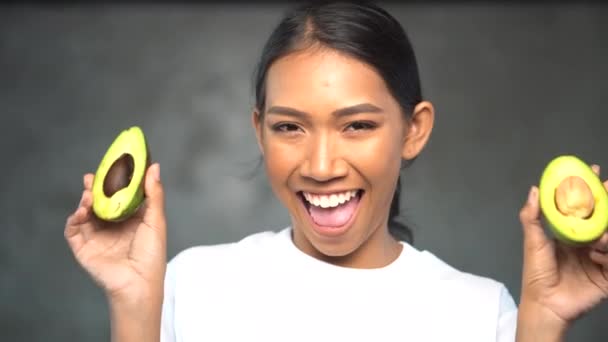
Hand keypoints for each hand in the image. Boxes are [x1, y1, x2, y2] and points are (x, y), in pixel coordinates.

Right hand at [64, 163, 166, 303]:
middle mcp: (112, 227)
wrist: (138, 283)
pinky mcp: (83, 248)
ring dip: (84, 201)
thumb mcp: (155, 220)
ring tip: (88, 193)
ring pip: (85, 213)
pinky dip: (75, 218)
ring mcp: (96, 237)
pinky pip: (73, 230)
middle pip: (99, 203)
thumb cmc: (151, 255)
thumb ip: (153, 194)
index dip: (114, 182)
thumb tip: (154, 167)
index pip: (119, 196)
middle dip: (94, 189)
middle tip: (92, 177)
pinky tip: (81, 210)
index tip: (112, 167)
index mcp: (131, 220)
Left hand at [518, 164, 607, 326]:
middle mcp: (588, 243)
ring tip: (602, 236)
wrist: (545, 303)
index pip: (584, 208)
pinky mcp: (607, 276)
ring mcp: (600, 259)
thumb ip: (532, 216)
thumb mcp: (533, 241)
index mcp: (572, 234)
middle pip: (604, 218)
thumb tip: (535, 189)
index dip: (590, 190)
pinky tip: (598, 255)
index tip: (593, 172)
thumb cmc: (537, 272)